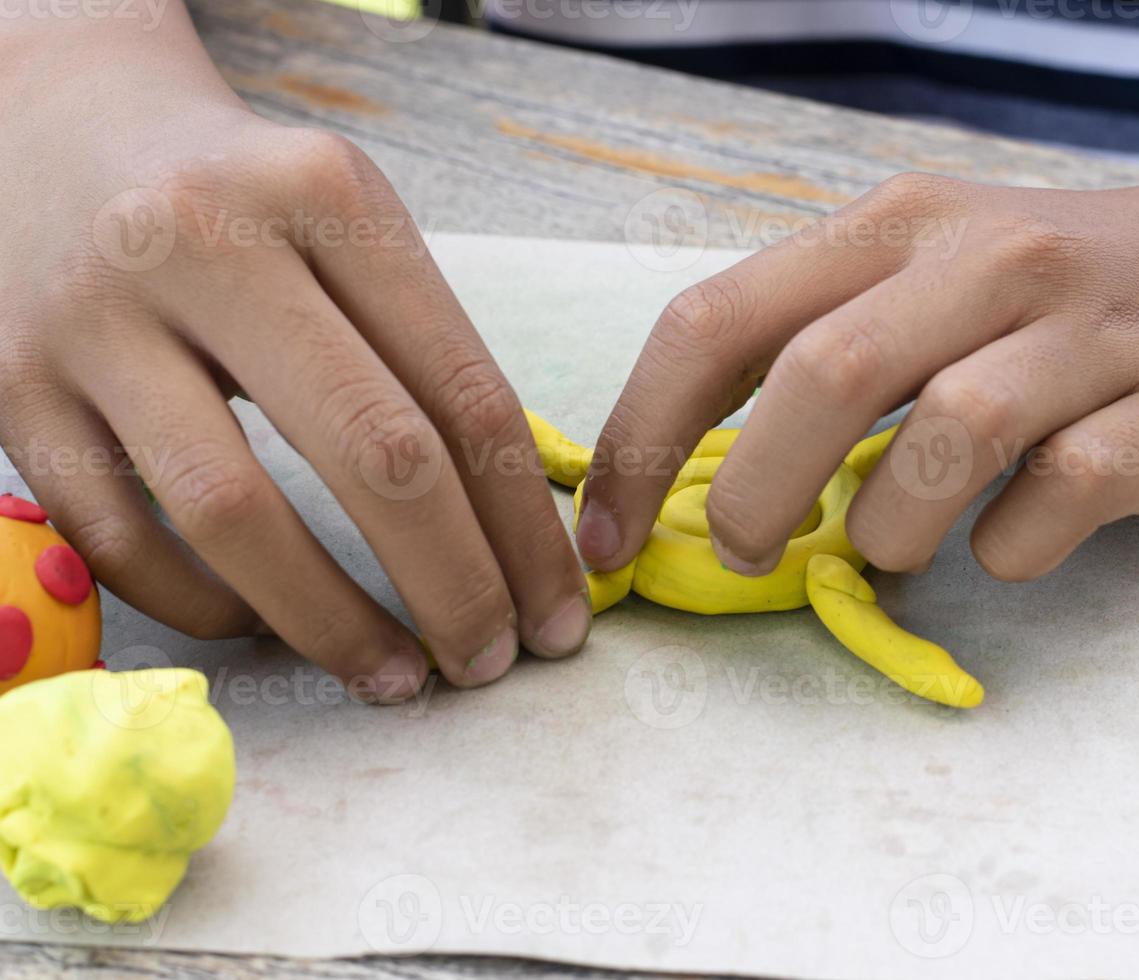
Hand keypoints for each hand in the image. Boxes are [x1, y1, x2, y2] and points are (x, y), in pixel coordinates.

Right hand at [0, 8, 589, 699]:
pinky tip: (269, 626)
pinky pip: (121, 540)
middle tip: (491, 662)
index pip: (465, 395)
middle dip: (456, 587)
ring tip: (398, 677)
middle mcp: (204, 242)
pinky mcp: (16, 389)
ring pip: (235, 514)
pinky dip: (209, 607)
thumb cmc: (244, 206)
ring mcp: (95, 318)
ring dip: (335, 623)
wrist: (60, 133)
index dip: (527, 530)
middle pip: (376, 456)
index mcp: (325, 196)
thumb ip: (428, 354)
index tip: (560, 614)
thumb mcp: (351, 228)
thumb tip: (517, 535)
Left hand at [578, 91, 1138, 581]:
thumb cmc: (1056, 288)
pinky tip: (1010, 535)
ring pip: (945, 441)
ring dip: (887, 529)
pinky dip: (1006, 550)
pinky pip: (1053, 507)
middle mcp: (985, 259)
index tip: (610, 536)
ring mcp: (1086, 333)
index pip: (717, 319)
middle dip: (755, 492)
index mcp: (895, 223)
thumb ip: (818, 346)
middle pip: (822, 377)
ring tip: (890, 545)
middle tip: (751, 552)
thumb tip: (701, 478)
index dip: (640, 438)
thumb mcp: (929, 272)